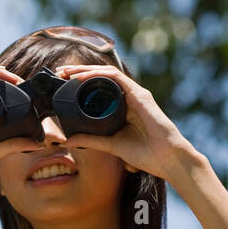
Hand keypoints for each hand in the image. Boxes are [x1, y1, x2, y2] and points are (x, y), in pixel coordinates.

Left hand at [55, 63, 197, 181]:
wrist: (168, 159)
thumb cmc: (146, 153)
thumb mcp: (112, 145)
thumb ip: (92, 140)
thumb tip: (68, 140)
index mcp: (123, 107)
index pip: (99, 88)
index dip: (80, 83)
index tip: (62, 84)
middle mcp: (129, 97)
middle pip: (101, 78)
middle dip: (78, 72)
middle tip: (60, 72)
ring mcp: (135, 94)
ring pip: (106, 74)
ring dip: (85, 70)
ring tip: (67, 72)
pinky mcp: (139, 94)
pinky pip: (116, 77)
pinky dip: (98, 74)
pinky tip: (82, 77)